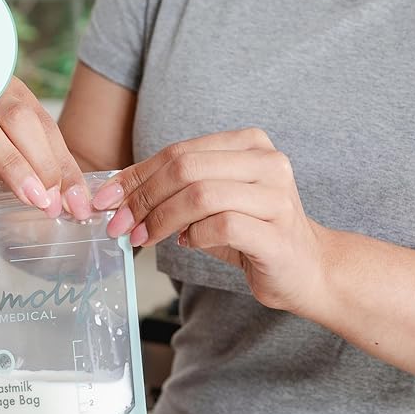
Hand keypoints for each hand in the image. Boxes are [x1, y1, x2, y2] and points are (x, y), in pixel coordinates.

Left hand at [92, 127, 329, 315]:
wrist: (308, 268)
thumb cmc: (254, 234)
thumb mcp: (214, 203)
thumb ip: (178, 190)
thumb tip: (120, 195)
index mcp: (248, 144)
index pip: (179, 152)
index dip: (136, 175)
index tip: (106, 198)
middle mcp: (266, 161)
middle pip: (185, 168)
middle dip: (142, 198)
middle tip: (119, 224)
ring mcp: (275, 195)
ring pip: (200, 194)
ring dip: (160, 219)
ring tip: (143, 238)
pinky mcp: (276, 231)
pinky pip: (220, 226)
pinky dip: (194, 236)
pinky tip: (188, 243)